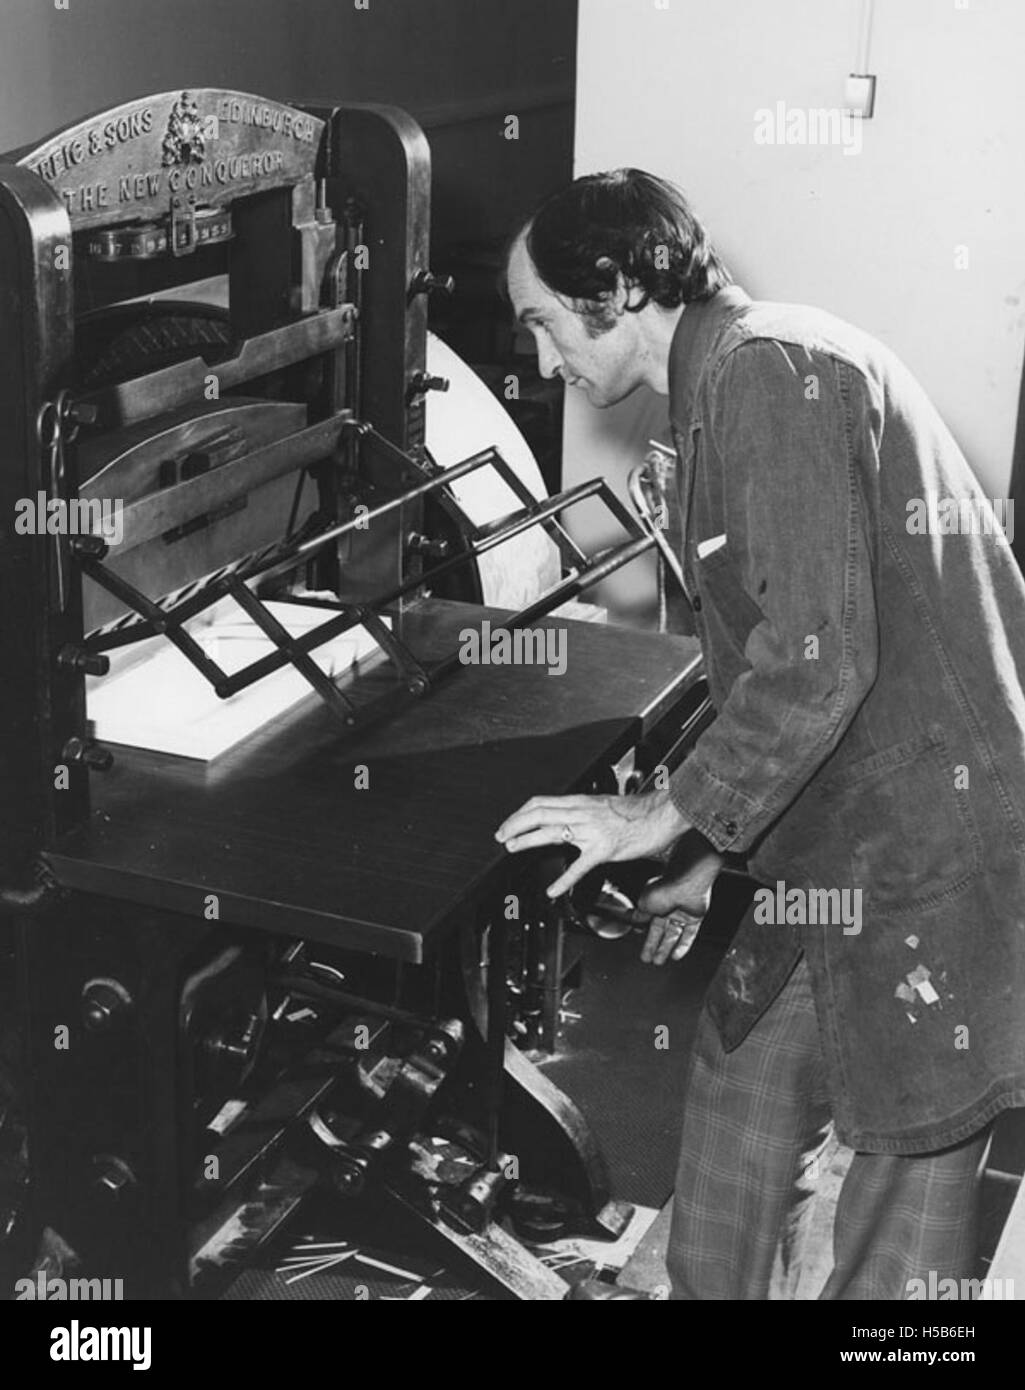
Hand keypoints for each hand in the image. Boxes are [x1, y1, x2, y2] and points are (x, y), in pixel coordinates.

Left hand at [495, 789, 689, 898]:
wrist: (662, 814)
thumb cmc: (637, 813)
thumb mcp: (603, 806)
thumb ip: (583, 813)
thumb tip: (565, 819)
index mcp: (581, 802)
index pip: (542, 803)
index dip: (520, 813)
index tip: (509, 824)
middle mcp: (583, 813)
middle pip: (539, 813)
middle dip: (515, 824)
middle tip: (502, 837)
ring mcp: (592, 830)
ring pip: (552, 832)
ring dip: (528, 840)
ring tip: (514, 849)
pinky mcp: (604, 849)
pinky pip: (579, 866)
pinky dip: (563, 879)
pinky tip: (553, 889)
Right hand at [638, 843, 724, 965]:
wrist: (686, 883)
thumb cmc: (664, 888)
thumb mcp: (644, 904)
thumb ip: (640, 915)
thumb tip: (635, 923)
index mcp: (654, 903)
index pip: (648, 923)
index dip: (644, 936)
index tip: (640, 946)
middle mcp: (668, 908)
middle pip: (660, 932)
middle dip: (653, 947)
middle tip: (648, 959)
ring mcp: (682, 913)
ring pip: (673, 935)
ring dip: (665, 949)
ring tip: (659, 962)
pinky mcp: (695, 918)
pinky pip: (689, 935)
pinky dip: (683, 946)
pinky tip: (676, 956)